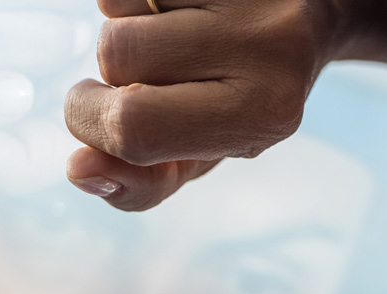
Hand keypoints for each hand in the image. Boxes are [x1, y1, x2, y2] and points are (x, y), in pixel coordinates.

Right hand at [65, 0, 386, 210]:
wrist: (308, 17)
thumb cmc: (241, 97)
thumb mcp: (200, 153)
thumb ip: (142, 183)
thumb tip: (79, 172)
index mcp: (264, 115)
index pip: (134, 127)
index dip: (90, 120)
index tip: (97, 107)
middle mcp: (270, 48)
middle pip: (116, 57)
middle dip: (115, 68)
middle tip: (160, 69)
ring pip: (118, 6)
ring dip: (129, 22)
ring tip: (176, 31)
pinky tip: (181, 4)